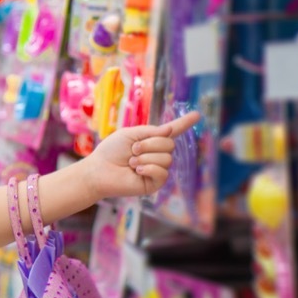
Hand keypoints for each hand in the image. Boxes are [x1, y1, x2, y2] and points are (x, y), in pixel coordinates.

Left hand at [83, 112, 199, 198]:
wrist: (99, 169)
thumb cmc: (111, 150)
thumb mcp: (131, 134)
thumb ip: (152, 132)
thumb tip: (170, 130)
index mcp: (152, 140)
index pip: (172, 131)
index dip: (184, 123)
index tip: (197, 114)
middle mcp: (158, 154)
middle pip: (170, 144)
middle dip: (150, 144)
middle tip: (133, 149)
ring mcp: (157, 169)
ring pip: (166, 158)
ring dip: (145, 157)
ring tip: (131, 162)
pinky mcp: (154, 183)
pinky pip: (162, 173)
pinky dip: (148, 168)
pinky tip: (137, 171)